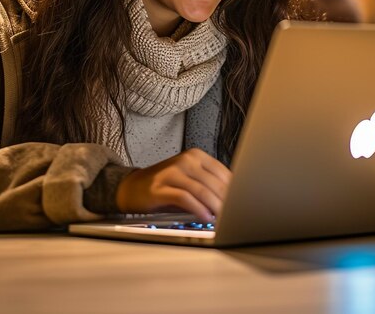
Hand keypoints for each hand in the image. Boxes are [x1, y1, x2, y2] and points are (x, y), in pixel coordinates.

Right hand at [115, 148, 231, 221]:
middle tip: (235, 214)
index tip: (241, 202)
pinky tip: (205, 218)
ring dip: (214, 207)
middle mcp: (185, 160)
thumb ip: (209, 184)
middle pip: (213, 182)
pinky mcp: (160, 188)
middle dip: (226, 201)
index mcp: (195, 155)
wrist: (133, 187)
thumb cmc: (165, 185)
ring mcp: (172, 172)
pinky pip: (185, 198)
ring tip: (223, 219)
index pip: (222, 172)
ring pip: (201, 190)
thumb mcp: (189, 178)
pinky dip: (198, 209)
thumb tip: (234, 198)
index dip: (233, 189)